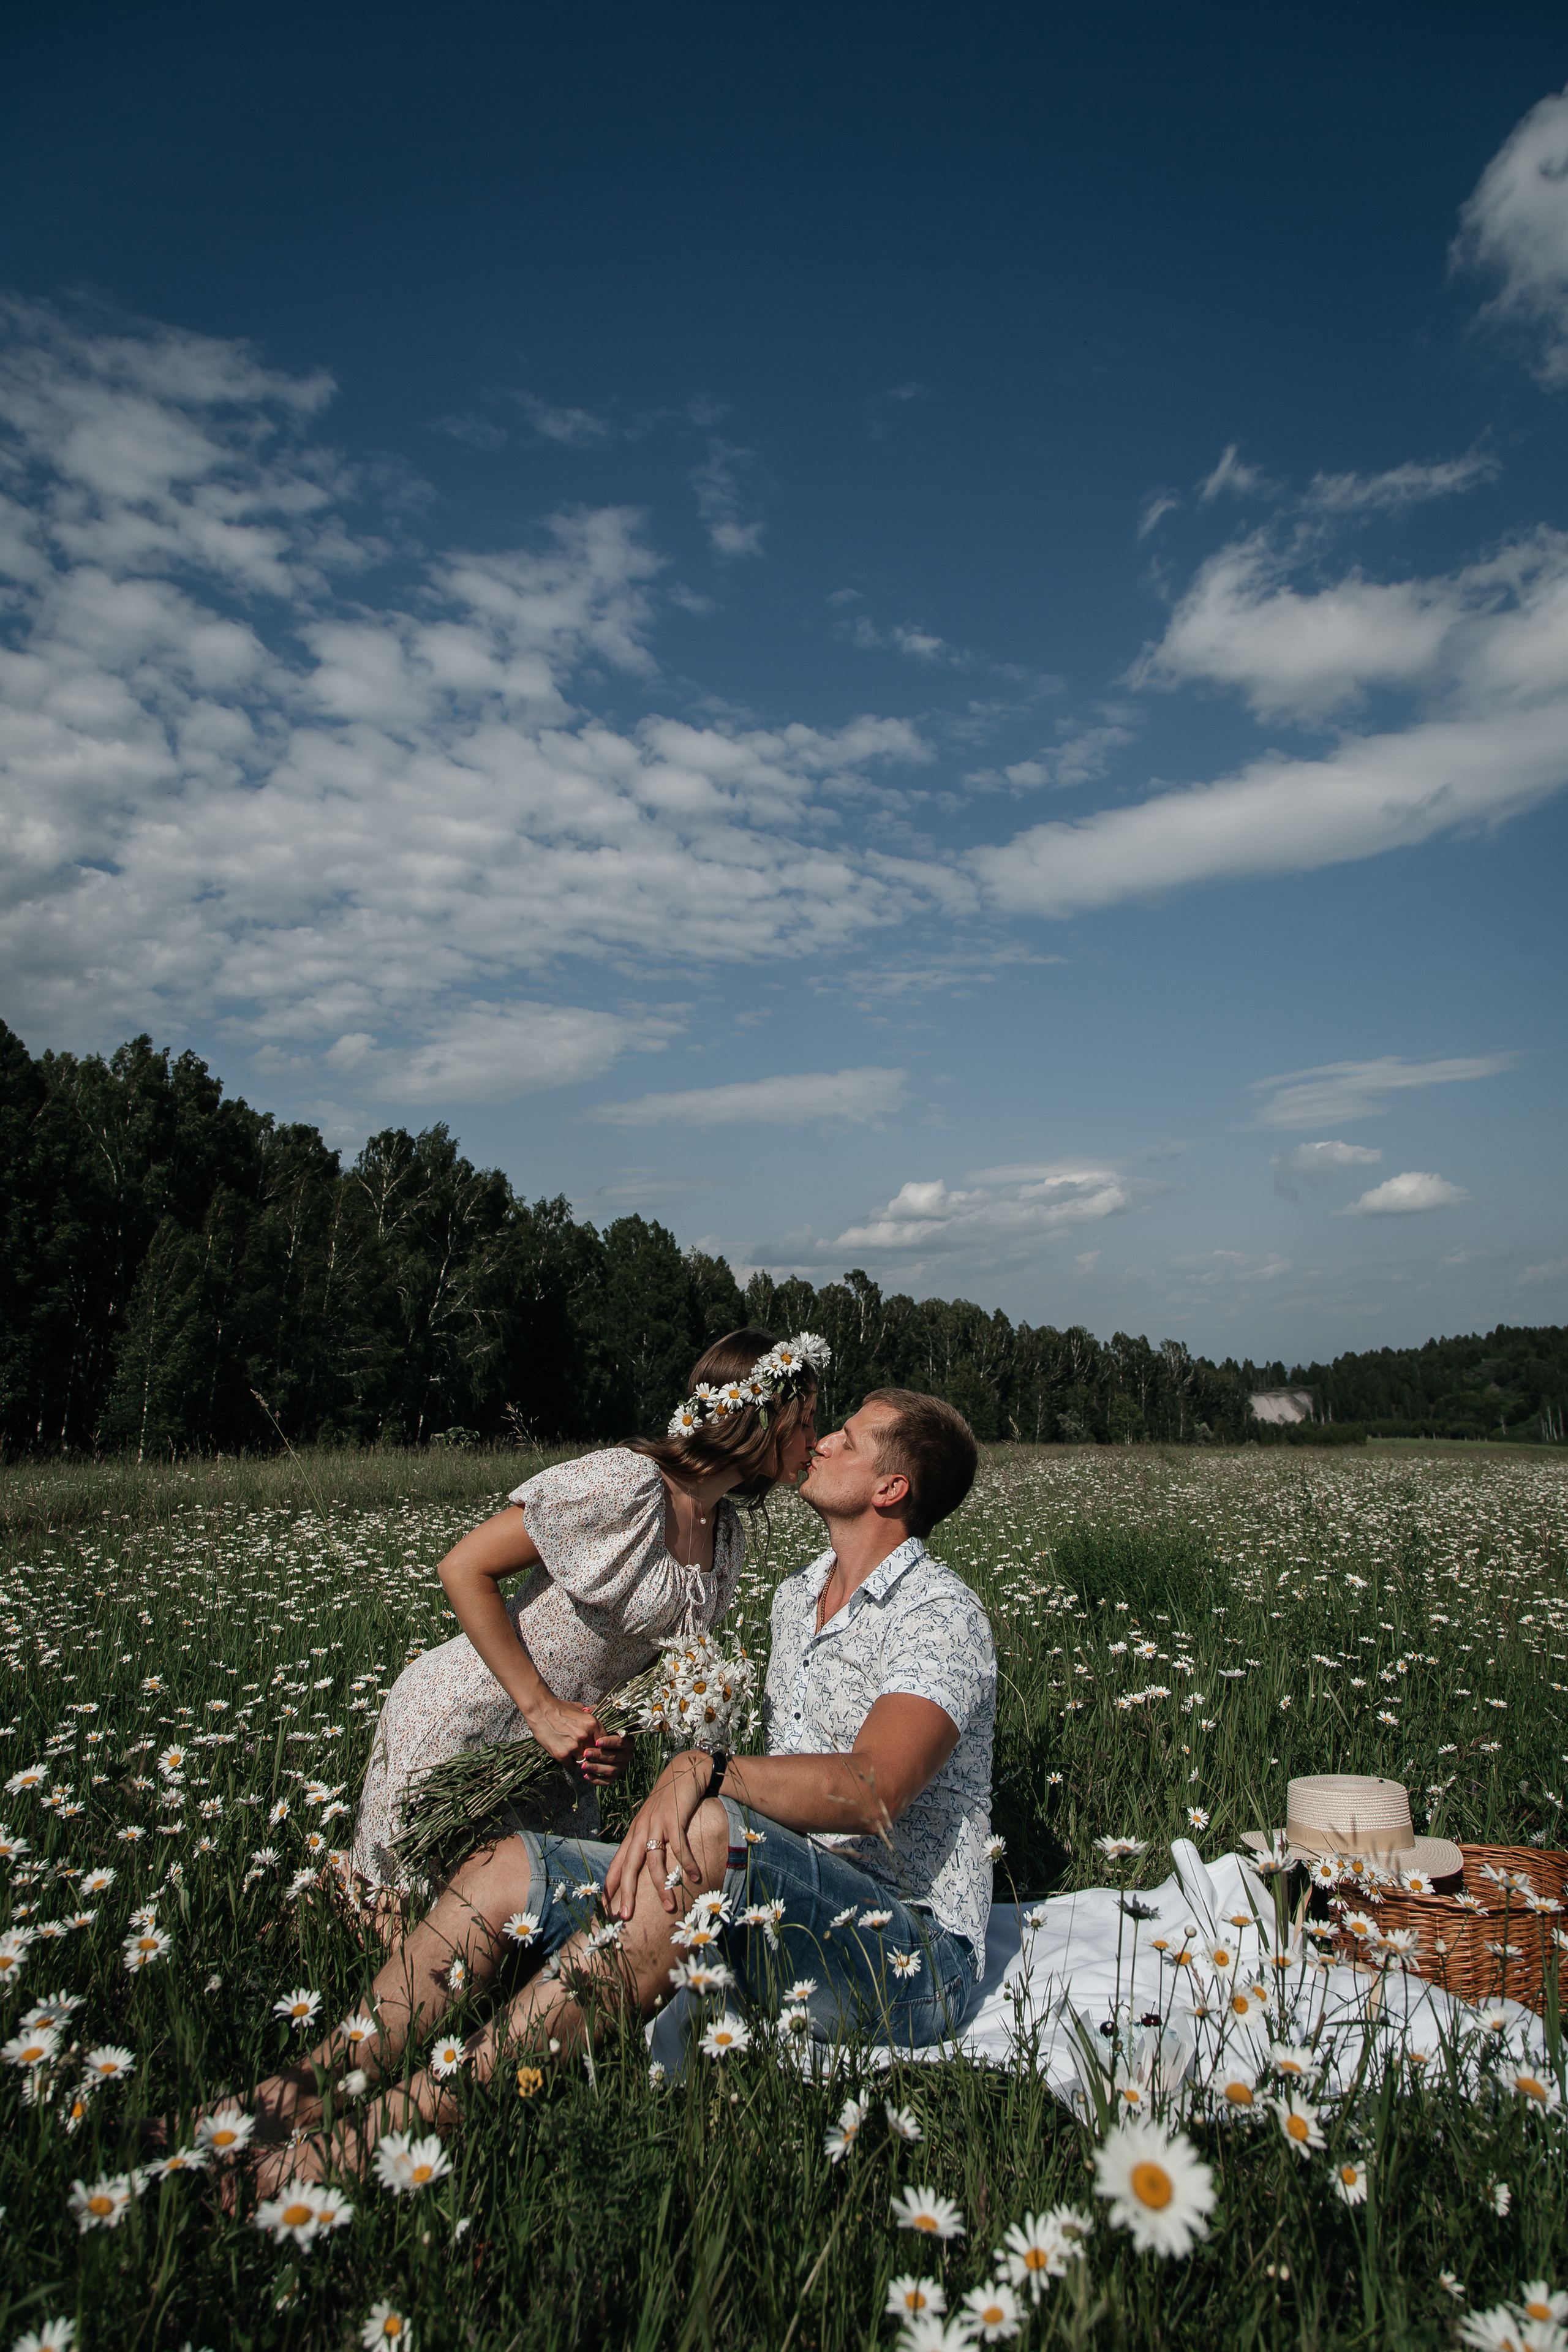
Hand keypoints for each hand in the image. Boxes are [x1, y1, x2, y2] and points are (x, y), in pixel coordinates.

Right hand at [522, 1691, 603, 1765]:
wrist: (541, 1710)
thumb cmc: (560, 1708)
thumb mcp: (579, 1708)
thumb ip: (591, 1714)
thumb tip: (599, 1713)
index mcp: (592, 1724)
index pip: (605, 1742)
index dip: (601, 1745)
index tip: (596, 1746)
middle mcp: (585, 1736)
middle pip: (594, 1753)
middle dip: (589, 1752)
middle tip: (582, 1749)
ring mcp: (573, 1746)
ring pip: (582, 1760)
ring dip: (577, 1757)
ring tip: (570, 1748)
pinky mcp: (562, 1754)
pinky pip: (570, 1764)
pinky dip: (567, 1761)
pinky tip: (562, 1751)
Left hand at [577, 1730, 626, 1787]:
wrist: (600, 1746)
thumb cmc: (601, 1735)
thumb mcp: (602, 1728)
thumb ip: (600, 1730)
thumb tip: (591, 1728)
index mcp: (628, 1742)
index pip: (620, 1742)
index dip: (609, 1742)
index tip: (597, 1742)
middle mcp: (627, 1755)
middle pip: (614, 1757)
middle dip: (599, 1755)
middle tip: (586, 1753)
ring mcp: (621, 1767)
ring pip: (611, 1770)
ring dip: (596, 1768)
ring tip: (583, 1765)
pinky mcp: (615, 1776)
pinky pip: (607, 1781)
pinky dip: (596, 1780)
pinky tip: (586, 1775)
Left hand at [604, 1751, 710, 1920]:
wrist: (683, 1772)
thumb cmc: (667, 1803)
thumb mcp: (651, 1823)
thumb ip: (645, 1844)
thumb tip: (641, 1871)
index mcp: (633, 1835)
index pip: (617, 1865)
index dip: (610, 1887)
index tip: (605, 1910)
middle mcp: (641, 1831)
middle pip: (630, 1866)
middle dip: (627, 1893)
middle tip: (626, 1916)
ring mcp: (657, 1824)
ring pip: (655, 1861)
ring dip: (662, 1886)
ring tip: (669, 1907)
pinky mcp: (674, 1819)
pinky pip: (680, 1847)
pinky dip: (687, 1863)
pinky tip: (694, 1877)